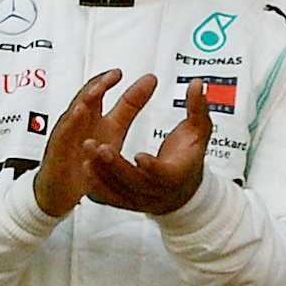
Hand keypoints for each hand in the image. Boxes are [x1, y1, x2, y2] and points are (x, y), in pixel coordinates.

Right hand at [34, 69, 128, 216]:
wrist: (63, 189)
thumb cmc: (87, 154)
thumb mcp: (114, 127)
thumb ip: (130, 104)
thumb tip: (150, 80)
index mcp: (89, 114)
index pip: (95, 92)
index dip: (106, 81)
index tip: (119, 73)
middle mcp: (75, 123)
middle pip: (83, 101)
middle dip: (95, 87)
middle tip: (111, 77)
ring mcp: (64, 139)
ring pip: (71, 118)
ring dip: (82, 104)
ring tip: (95, 92)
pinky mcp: (57, 157)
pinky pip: (62, 142)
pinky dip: (69, 131)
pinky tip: (78, 121)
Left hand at [82, 75, 212, 215]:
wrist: (182, 189)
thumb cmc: (189, 157)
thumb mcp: (199, 130)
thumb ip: (197, 107)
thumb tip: (196, 84)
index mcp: (176, 175)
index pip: (164, 175)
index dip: (151, 167)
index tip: (139, 155)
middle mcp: (155, 192)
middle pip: (133, 183)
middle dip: (114, 165)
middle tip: (100, 147)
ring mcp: (137, 199)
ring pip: (115, 190)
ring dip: (99, 170)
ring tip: (88, 149)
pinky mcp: (122, 202)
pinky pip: (105, 196)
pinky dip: (94, 181)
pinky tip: (86, 165)